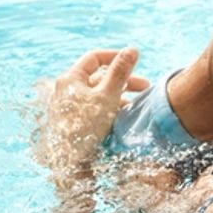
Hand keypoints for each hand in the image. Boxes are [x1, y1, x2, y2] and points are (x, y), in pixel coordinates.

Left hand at [42, 47, 149, 165]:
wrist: (70, 163)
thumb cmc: (86, 127)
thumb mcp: (108, 96)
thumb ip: (120, 72)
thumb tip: (132, 49)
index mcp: (71, 79)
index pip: (94, 58)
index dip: (116, 57)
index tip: (134, 62)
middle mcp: (66, 90)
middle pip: (98, 77)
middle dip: (123, 80)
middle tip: (145, 86)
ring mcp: (68, 107)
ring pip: (98, 94)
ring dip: (119, 96)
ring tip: (137, 105)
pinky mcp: (72, 122)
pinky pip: (94, 108)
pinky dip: (109, 108)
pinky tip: (124, 117)